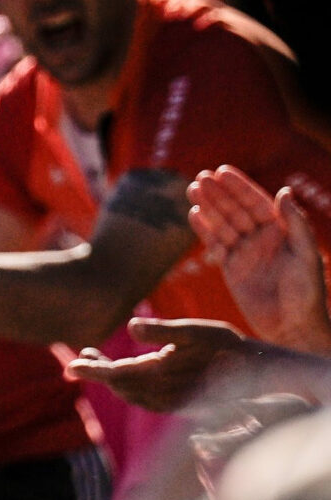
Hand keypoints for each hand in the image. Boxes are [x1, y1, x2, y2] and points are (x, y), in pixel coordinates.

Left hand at [67, 317, 258, 412]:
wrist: (258, 373)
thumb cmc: (228, 347)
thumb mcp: (195, 331)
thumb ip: (162, 331)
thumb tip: (131, 327)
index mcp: (163, 374)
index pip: (117, 374)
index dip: (92, 369)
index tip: (70, 365)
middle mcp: (164, 394)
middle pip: (119, 385)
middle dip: (98, 371)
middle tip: (83, 353)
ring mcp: (171, 404)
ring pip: (130, 394)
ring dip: (111, 379)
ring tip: (96, 358)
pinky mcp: (178, 406)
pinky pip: (144, 400)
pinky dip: (128, 387)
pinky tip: (125, 373)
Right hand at [188, 166, 330, 352]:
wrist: (293, 328)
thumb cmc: (307, 293)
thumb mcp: (307, 256)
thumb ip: (296, 224)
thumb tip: (284, 192)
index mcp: (282, 232)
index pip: (257, 203)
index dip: (240, 187)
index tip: (222, 171)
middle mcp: (262, 239)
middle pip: (236, 210)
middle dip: (219, 193)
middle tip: (201, 177)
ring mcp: (245, 253)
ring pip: (223, 224)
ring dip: (208, 207)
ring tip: (192, 189)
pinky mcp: (231, 269)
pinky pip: (215, 245)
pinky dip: (204, 230)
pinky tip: (193, 215)